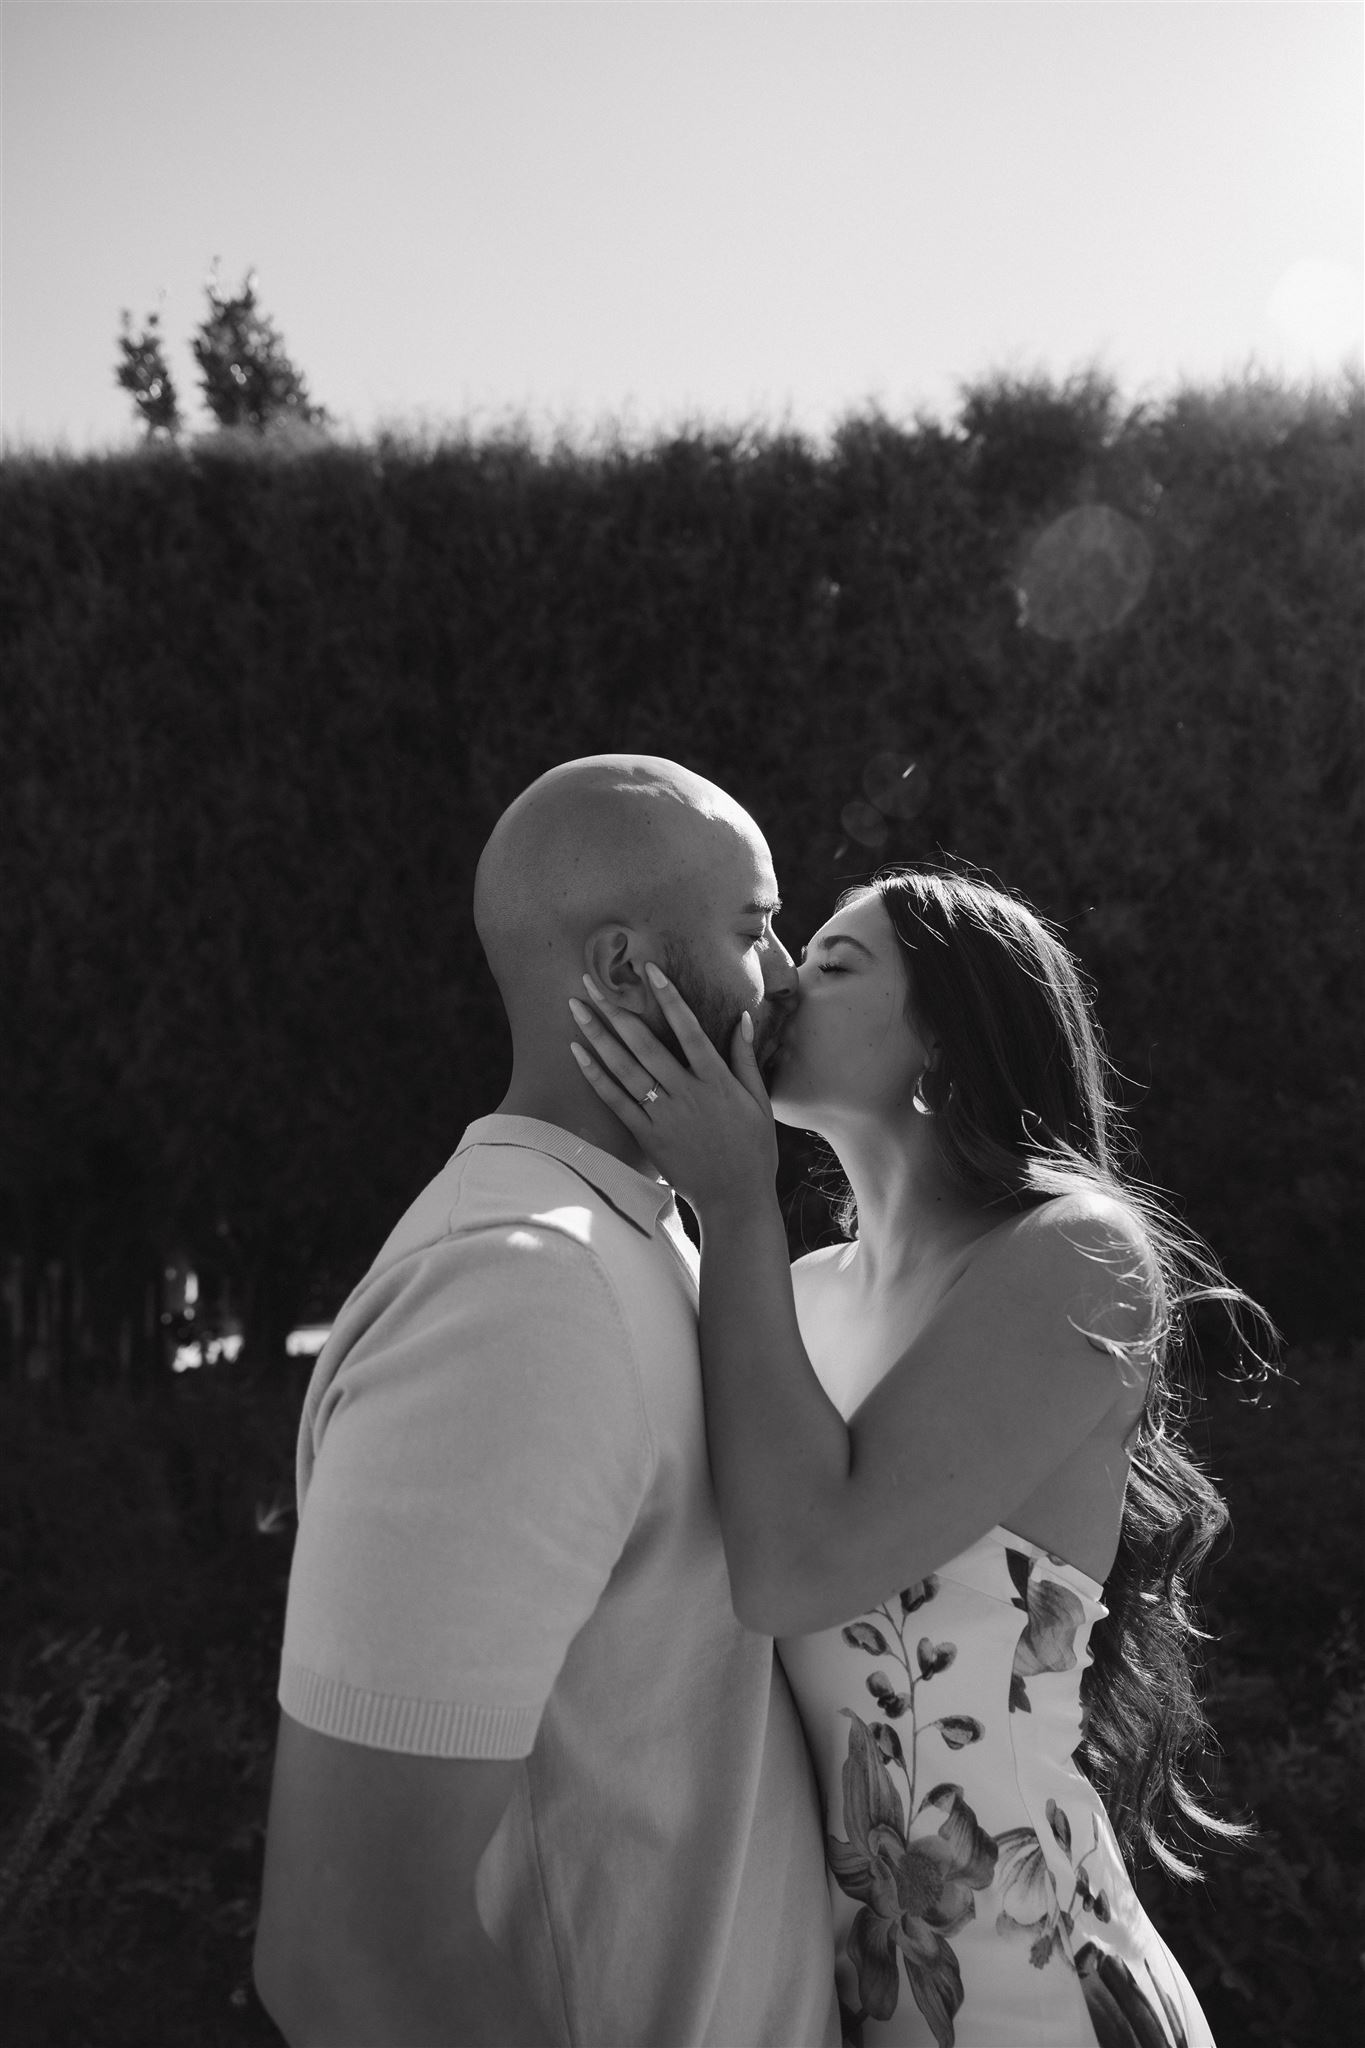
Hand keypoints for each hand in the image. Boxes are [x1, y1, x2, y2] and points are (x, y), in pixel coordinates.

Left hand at [568, 964, 778, 1212]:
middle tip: (590, 982)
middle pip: (645, 1043)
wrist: (736, 1200)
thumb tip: (742, 1018)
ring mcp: (665, 1115)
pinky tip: (578, 1053)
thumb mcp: (759, 1101)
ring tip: (576, 1009)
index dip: (669, 998)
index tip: (649, 970)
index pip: (689, 1029)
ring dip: (598, 1036)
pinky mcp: (648, 1136)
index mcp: (716, 1080)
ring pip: (625, 1068)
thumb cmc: (753, 1150)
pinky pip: (616, 1101)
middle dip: (616, 1009)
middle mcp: (687, 1093)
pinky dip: (596, 1076)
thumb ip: (746, 1058)